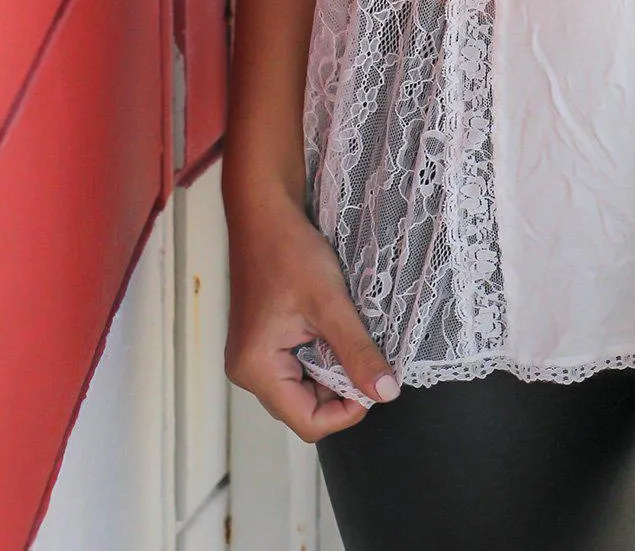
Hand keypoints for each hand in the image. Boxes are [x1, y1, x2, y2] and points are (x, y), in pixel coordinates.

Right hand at [224, 178, 399, 441]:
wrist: (265, 212)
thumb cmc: (289, 251)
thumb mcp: (330, 303)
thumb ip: (357, 351)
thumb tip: (386, 393)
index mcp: (256, 369)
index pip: (307, 421)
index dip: (347, 410)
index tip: (375, 381)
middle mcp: (249, 371)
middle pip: (305, 407)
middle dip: (341, 388)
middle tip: (365, 354)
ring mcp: (255, 357)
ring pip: (305, 387)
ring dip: (333, 369)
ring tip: (348, 334)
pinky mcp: (264, 342)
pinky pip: (299, 366)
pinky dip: (323, 355)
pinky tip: (334, 328)